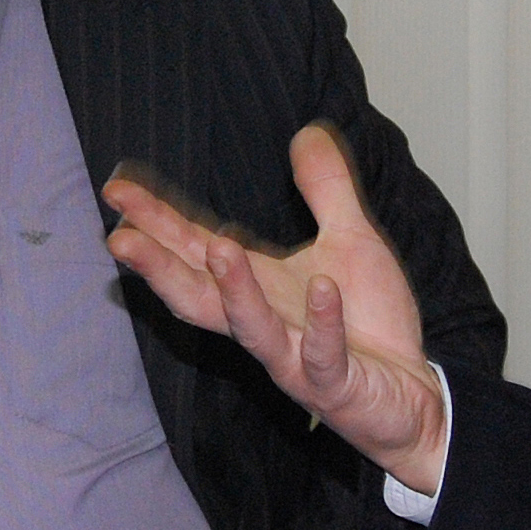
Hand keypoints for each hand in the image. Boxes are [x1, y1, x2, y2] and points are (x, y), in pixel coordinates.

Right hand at [104, 123, 449, 496]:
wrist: (413, 397)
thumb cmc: (373, 324)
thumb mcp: (352, 241)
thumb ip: (327, 189)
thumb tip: (308, 132)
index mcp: (260, 288)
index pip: (195, 250)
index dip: (157, 221)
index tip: (117, 188)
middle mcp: (265, 324)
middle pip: (198, 297)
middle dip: (159, 268)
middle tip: (119, 238)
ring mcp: (296, 359)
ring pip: (253, 330)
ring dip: (235, 291)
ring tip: (221, 248)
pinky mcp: (335, 385)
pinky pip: (324, 355)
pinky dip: (323, 324)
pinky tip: (323, 288)